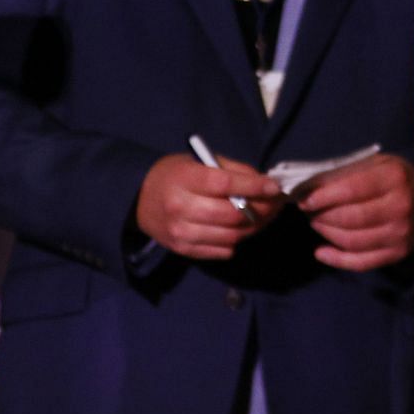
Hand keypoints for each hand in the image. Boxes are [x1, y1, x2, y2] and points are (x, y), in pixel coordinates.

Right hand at [136, 154, 283, 259]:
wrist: (138, 199)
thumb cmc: (176, 175)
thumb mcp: (199, 161)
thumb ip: (232, 170)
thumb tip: (264, 184)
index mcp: (184, 180)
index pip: (225, 184)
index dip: (254, 187)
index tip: (275, 187)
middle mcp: (180, 208)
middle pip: (232, 215)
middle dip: (262, 210)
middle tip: (276, 204)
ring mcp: (180, 232)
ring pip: (230, 236)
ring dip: (254, 228)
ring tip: (265, 218)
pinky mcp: (182, 249)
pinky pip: (221, 251)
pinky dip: (237, 242)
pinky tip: (242, 230)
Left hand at [299, 153, 413, 270]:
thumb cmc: (388, 176)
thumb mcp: (370, 164)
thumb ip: (340, 175)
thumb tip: (304, 190)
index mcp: (395, 177)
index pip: (351, 190)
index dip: (323, 197)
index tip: (303, 200)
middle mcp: (402, 205)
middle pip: (350, 218)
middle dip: (322, 215)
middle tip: (309, 211)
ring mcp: (403, 232)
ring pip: (352, 241)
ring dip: (326, 233)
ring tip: (317, 223)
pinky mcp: (399, 252)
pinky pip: (361, 262)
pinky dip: (336, 259)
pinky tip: (321, 251)